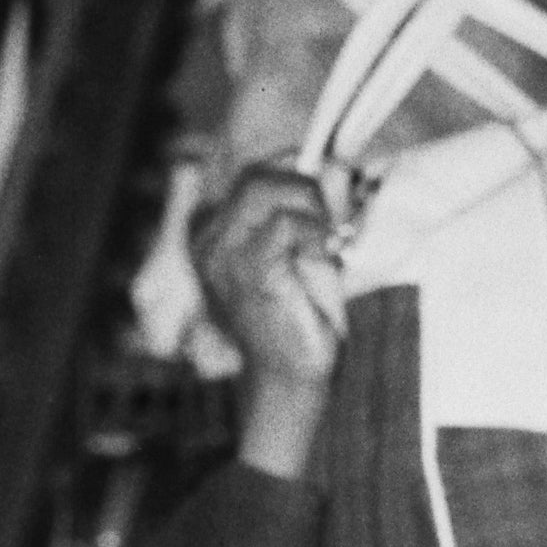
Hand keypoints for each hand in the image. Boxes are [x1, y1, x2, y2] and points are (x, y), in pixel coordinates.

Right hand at [193, 170, 347, 479]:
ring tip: (326, 240)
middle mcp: (211, 240)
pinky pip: (286, 224)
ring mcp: (224, 253)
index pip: (253, 175)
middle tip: (331, 221)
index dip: (294, 171)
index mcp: (214, 234)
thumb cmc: (298, 319)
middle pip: (256, 174)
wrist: (288, 380)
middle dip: (304, 185)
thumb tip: (335, 166)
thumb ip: (305, 212)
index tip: (324, 197)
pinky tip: (324, 256)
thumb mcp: (298, 254)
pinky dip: (314, 232)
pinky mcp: (249, 270)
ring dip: (309, 205)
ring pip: (265, 187)